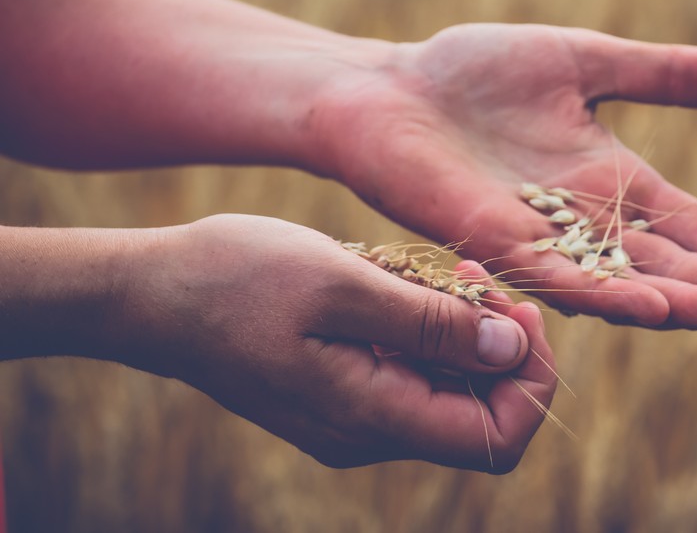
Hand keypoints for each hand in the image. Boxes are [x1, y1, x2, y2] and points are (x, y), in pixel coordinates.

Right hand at [121, 214, 556, 472]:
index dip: (530, 380)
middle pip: (479, 412)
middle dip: (499, 344)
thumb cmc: (236, 280)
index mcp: (372, 417)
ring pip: (447, 389)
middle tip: (477, 277)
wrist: (152, 294)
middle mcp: (368, 432)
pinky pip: (409, 372)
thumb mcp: (344, 286)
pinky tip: (406, 283)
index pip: (497, 438)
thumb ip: (431, 325)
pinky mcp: (340, 390)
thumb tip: (512, 351)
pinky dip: (426, 330)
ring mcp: (353, 415)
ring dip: (462, 331)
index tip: (519, 312)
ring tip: (443, 272)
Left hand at [312, 23, 696, 329]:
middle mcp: (583, 225)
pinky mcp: (494, 245)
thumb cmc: (474, 72)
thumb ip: (666, 74)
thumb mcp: (587, 61)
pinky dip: (607, 294)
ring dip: (680, 300)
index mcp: (609, 183)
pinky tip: (653, 307)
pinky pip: (557, 278)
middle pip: (667, 263)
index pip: (689, 225)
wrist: (388, 87)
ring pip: (621, 283)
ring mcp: (541, 241)